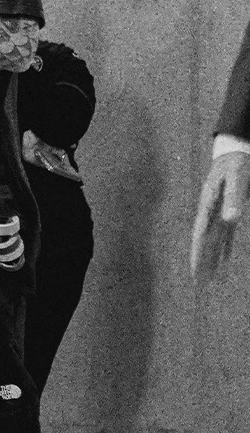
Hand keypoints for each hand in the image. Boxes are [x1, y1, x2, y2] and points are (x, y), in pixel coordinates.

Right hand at [192, 149, 249, 275]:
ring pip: (212, 241)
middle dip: (200, 261)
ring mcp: (218, 211)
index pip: (201, 234)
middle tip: (198, 283)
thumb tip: (231, 220)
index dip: (198, 253)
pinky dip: (223, 248)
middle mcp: (210, 211)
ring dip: (210, 258)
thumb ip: (235, 198)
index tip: (195, 270)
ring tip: (206, 277)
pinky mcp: (228, 211)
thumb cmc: (237, 163)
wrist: (235, 150)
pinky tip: (223, 260)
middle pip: (203, 241)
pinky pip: (224, 235)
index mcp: (208, 204)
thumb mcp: (238, 179)